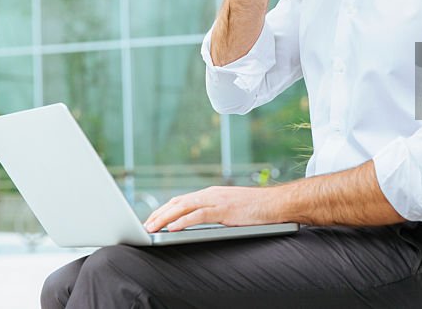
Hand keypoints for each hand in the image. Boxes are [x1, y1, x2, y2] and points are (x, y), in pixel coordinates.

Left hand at [143, 186, 282, 232]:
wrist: (276, 203)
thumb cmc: (256, 208)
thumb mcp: (230, 207)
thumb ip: (214, 211)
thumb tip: (198, 221)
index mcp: (211, 193)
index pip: (181, 200)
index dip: (164, 210)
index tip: (152, 219)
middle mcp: (210, 193)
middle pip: (177, 202)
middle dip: (159, 214)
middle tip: (145, 226)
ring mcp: (217, 200)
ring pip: (183, 207)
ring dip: (165, 218)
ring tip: (152, 228)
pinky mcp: (224, 210)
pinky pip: (198, 216)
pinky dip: (183, 221)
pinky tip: (172, 228)